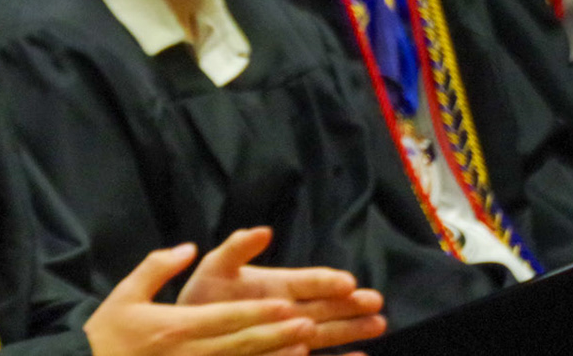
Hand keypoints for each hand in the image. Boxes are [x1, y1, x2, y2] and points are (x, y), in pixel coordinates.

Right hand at [84, 243, 318, 355]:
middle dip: (276, 334)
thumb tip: (188, 247)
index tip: (285, 304)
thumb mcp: (126, 293)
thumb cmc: (109, 333)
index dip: (257, 312)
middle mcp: (191, 352)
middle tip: (308, 323)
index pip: (225, 318)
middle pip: (242, 343)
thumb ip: (157, 266)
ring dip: (273, 355)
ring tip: (303, 345)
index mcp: (176, 326)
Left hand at [179, 228, 385, 351]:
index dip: (327, 281)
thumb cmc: (204, 295)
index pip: (308, 281)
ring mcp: (291, 333)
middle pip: (326, 306)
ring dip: (352, 328)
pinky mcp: (285, 353)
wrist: (192, 331)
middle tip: (375, 301)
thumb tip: (264, 230)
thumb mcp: (217, 266)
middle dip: (351, 304)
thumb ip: (238, 248)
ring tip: (379, 323)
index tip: (347, 281)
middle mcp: (290, 309)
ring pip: (327, 331)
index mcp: (277, 284)